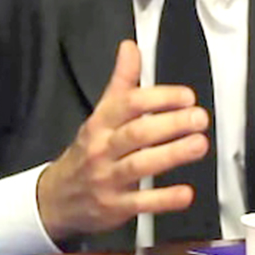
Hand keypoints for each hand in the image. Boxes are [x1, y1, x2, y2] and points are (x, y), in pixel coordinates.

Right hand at [37, 40, 210, 242]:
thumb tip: (130, 47)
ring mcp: (108, 179)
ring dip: (172, 155)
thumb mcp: (100, 114)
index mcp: (100, 123)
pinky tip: (186, 193)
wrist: (55, 199)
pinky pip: (141, 203)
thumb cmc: (87, 151)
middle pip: (136, 133)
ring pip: (140, 165)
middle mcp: (103, 149)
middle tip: (199, 118)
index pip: (129, 104)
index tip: (187, 96)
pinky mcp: (115, 207)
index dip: (159, 98)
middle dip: (170, 124)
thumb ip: (121, 82)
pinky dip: (164, 199)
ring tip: (199, 145)